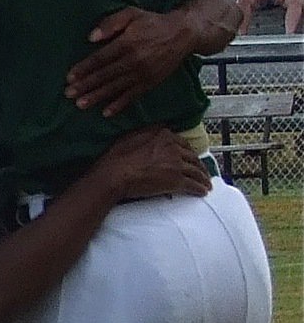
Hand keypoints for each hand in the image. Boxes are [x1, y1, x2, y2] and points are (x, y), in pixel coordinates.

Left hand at [65, 0, 239, 116]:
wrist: (183, 34)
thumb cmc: (153, 22)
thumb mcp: (131, 13)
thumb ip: (110, 23)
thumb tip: (91, 37)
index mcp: (127, 43)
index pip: (100, 59)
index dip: (84, 69)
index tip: (70, 77)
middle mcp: (134, 60)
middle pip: (105, 75)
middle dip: (86, 86)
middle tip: (69, 94)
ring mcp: (143, 74)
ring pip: (115, 88)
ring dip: (97, 97)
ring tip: (81, 104)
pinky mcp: (150, 82)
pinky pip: (132, 96)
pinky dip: (119, 105)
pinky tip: (106, 112)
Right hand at [97, 126, 211, 200]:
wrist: (115, 174)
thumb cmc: (118, 157)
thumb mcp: (132, 136)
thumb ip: (148, 132)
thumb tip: (156, 130)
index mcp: (163, 134)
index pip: (183, 144)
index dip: (189, 153)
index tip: (191, 158)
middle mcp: (173, 147)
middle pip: (192, 157)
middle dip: (199, 165)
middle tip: (202, 172)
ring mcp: (176, 163)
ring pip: (196, 171)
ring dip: (203, 178)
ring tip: (206, 184)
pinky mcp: (177, 180)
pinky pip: (193, 185)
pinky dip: (199, 189)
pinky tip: (202, 191)